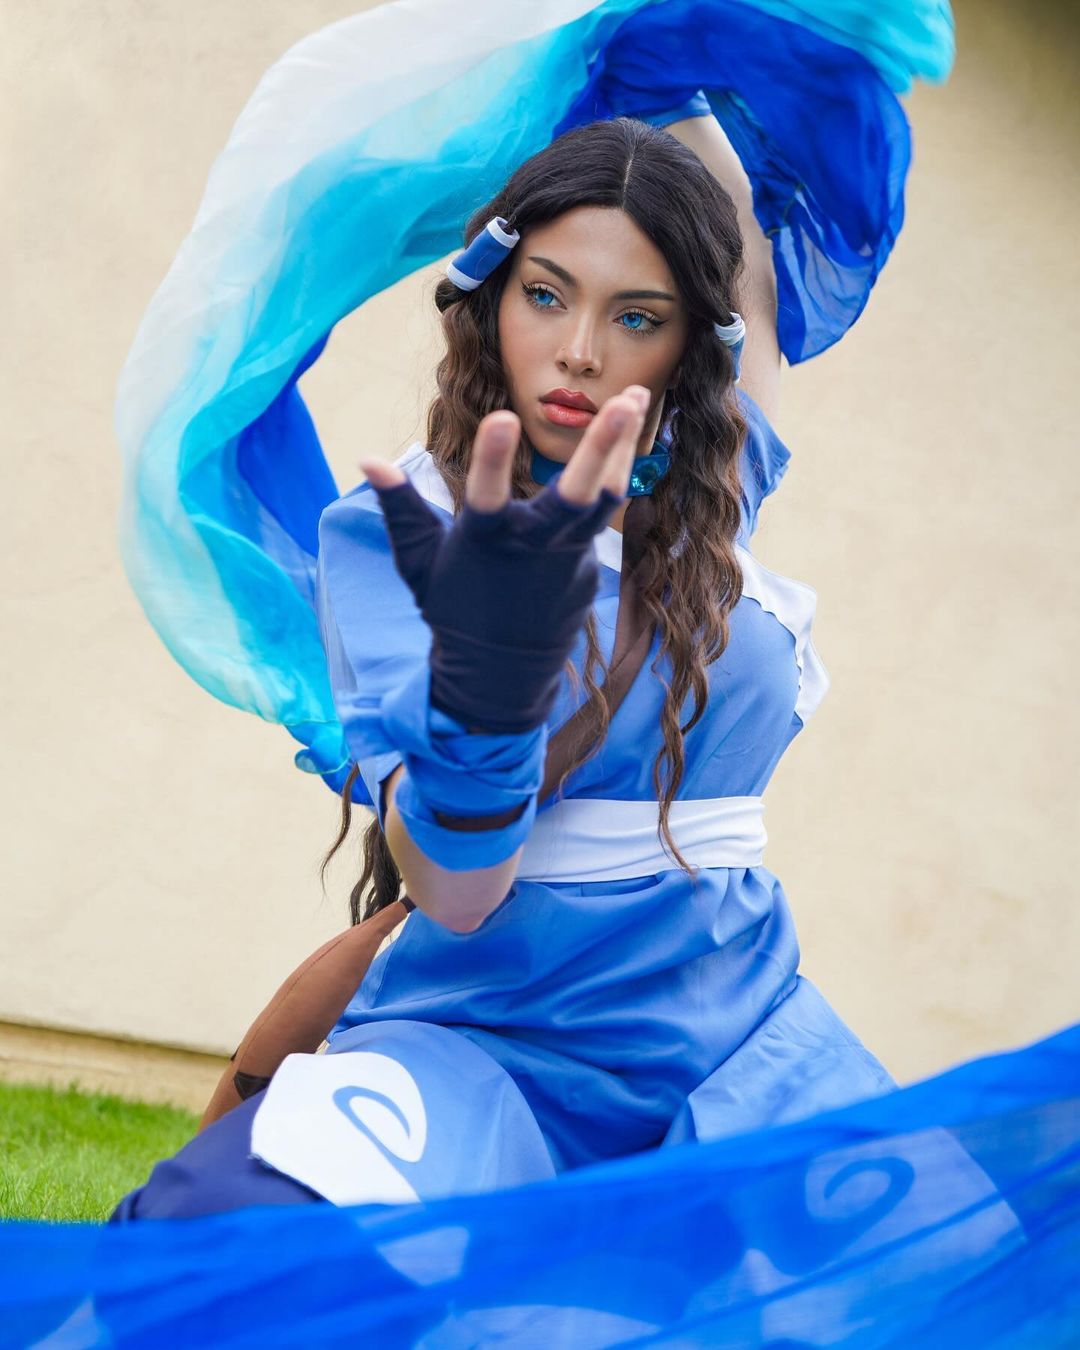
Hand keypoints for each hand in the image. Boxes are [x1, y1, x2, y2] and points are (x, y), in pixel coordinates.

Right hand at [358, 385, 649, 733]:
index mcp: (485, 542)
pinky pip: (602, 518)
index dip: (492, 458)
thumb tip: (367, 459)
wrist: (500, 676)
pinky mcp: (589, 569)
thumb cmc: (453, 609)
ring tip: (637, 395)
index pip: (486, 494)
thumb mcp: (418, 561)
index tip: (501, 416)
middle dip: (601, 446)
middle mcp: (534, 547)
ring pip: (605, 499)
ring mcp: (569, 559)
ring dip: (622, 447)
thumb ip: (401, 508)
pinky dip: (612, 477)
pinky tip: (624, 440)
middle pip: (576, 495)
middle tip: (625, 400)